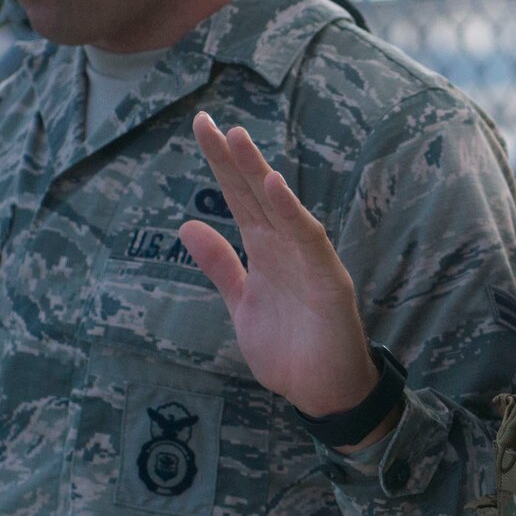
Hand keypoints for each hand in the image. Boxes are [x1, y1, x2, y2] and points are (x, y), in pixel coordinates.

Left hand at [178, 111, 382, 427]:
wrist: (323, 393)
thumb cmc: (289, 349)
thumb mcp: (242, 303)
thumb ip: (220, 265)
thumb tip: (187, 225)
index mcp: (265, 251)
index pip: (239, 199)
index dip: (220, 165)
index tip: (200, 128)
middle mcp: (286, 248)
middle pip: (256, 195)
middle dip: (233, 159)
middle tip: (206, 122)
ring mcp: (309, 262)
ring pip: (281, 210)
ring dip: (259, 174)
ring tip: (237, 139)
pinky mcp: (328, 281)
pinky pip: (309, 241)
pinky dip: (291, 213)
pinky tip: (274, 187)